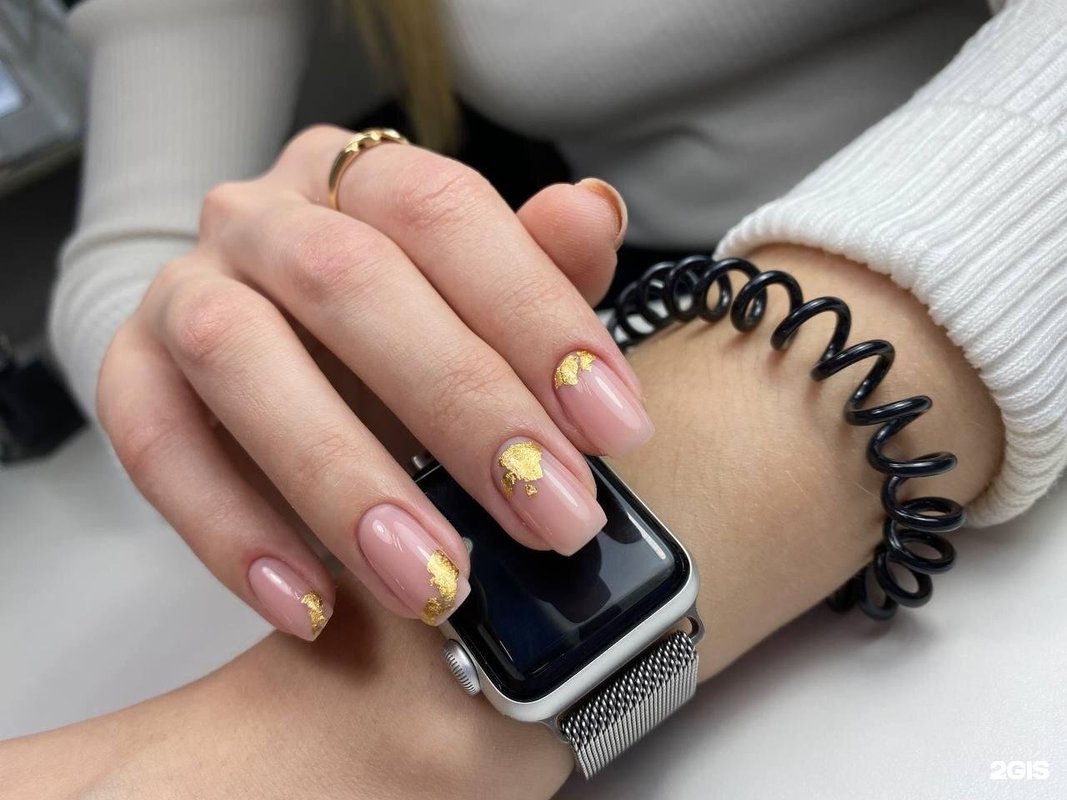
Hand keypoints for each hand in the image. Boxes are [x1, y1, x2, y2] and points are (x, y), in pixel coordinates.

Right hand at [95, 125, 651, 639]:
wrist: (283, 352)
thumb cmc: (408, 332)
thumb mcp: (486, 307)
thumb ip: (543, 268)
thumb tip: (592, 211)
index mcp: (363, 179)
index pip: (444, 211)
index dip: (536, 313)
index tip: (616, 426)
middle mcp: (264, 217)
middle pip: (347, 280)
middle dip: (463, 407)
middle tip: (551, 517)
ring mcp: (185, 290)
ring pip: (239, 355)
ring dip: (343, 479)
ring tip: (434, 582)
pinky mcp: (132, 373)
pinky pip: (157, 445)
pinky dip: (233, 531)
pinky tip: (311, 605)